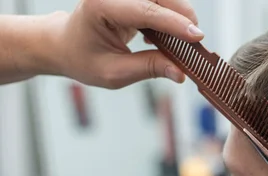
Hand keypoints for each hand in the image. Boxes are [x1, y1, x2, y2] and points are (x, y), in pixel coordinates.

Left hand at [53, 0, 203, 88]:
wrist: (66, 45)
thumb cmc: (84, 58)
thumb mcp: (115, 72)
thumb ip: (149, 69)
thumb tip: (180, 73)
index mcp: (102, 5)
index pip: (146, 10)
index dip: (175, 24)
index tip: (197, 36)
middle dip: (183, 18)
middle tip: (194, 45)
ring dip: (179, 18)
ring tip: (176, 43)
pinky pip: (162, 3)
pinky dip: (171, 18)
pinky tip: (162, 37)